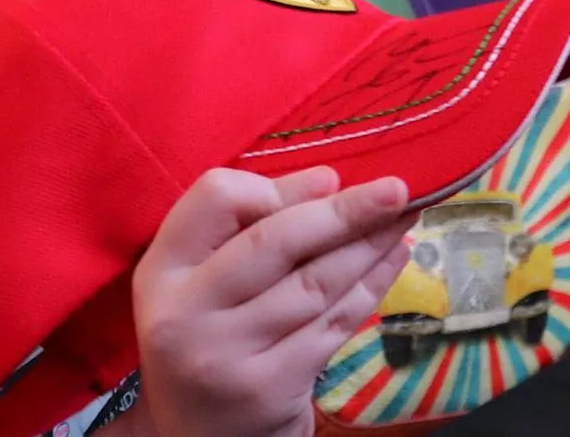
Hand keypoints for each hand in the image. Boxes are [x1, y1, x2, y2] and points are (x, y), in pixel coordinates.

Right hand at [132, 164, 414, 436]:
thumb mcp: (204, 282)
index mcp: (162, 271)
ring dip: (370, 246)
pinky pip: (334, 323)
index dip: (276, 186)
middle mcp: (185, 312)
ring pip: (315, 283)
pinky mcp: (270, 387)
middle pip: (276, 242)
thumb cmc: (209, 339)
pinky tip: (394, 259)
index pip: (215, 200)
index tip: (325, 182)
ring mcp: (227, 354)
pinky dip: (372, 286)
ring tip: (406, 216)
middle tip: (398, 188)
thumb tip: (328, 183)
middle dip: (346, 211)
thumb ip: (252, 227)